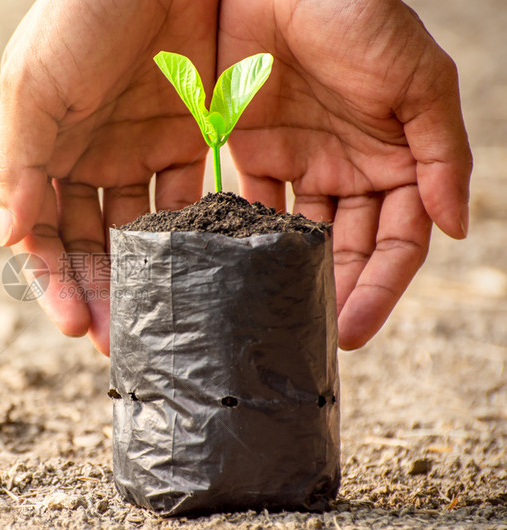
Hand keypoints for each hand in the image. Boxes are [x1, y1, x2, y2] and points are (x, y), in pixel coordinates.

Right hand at [0, 0, 219, 353]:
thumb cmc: (79, 17)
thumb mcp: (34, 87)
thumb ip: (20, 164)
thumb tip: (9, 238)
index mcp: (47, 156)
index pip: (46, 236)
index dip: (56, 281)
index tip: (76, 325)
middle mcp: (92, 161)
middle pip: (96, 245)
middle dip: (105, 295)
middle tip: (124, 348)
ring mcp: (143, 150)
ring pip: (147, 231)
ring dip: (154, 278)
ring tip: (172, 322)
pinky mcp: (194, 134)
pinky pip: (198, 196)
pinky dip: (202, 233)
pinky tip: (214, 271)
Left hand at [218, 0, 471, 348]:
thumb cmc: (362, 18)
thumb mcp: (419, 82)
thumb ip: (441, 156)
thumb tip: (458, 228)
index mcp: (395, 162)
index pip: (396, 242)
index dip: (380, 288)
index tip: (353, 330)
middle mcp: (348, 170)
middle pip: (346, 250)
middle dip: (333, 294)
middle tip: (309, 338)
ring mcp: (299, 163)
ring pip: (297, 238)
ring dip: (286, 278)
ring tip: (268, 317)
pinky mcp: (250, 149)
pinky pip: (248, 206)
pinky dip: (243, 238)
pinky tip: (231, 271)